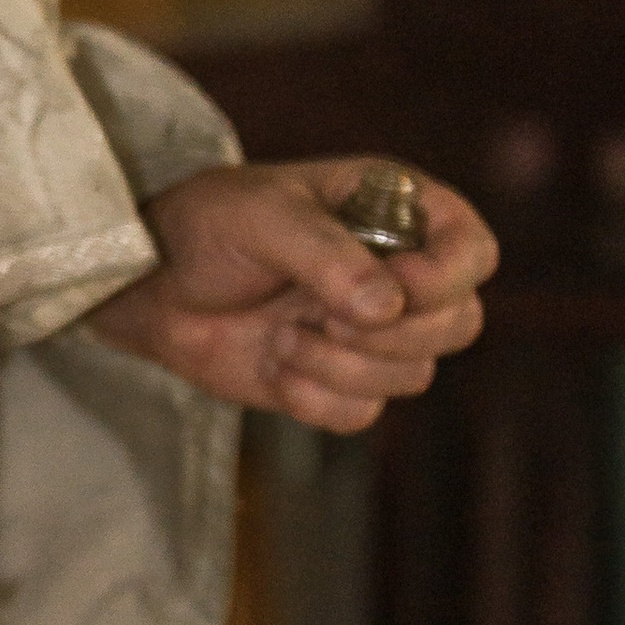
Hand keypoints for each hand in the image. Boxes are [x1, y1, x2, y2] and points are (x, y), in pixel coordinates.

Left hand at [86, 157, 496, 434]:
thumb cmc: (207, 226)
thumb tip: (385, 306)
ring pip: (414, 376)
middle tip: (324, 316)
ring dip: (344, 366)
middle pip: (460, 323)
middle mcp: (396, 271)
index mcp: (395, 210)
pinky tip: (276, 365)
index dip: (448, 277)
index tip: (395, 286)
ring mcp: (371, 332)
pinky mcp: (337, 381)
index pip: (472, 250)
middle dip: (393, 334)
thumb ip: (325, 255)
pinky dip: (316, 399)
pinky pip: (363, 414)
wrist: (151, 284)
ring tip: (284, 335)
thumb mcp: (262, 218)